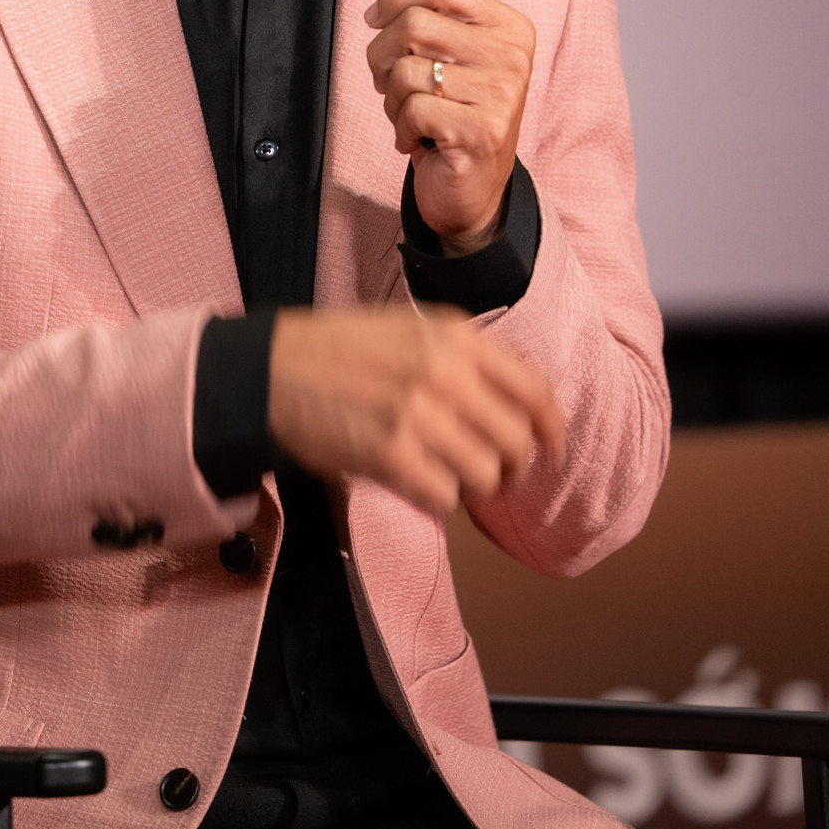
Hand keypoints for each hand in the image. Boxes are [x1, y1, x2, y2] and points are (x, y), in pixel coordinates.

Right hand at [268, 305, 563, 518]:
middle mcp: (447, 373)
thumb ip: (465, 356)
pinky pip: (443, 498)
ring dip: (470, 485)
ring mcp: (420, 415)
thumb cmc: (342, 349)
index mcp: (458, 337)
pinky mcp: (392, 455)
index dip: (553, 429)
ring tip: (445, 475)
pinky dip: (436, 500)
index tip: (551, 450)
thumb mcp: (413, 328)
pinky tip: (417, 484)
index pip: (536, 391)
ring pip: (484, 476)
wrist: (275, 368)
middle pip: (517, 442)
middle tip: (493, 475)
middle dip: (511, 468)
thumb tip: (514, 406)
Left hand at [366, 0, 534, 250]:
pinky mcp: (482, 132)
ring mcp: (501, 95)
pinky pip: (412, 109)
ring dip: (391, 98)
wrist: (475, 188)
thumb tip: (381, 9)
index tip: (375, 17)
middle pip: (415, 23)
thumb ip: (433, 24)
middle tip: (386, 80)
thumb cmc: (456, 114)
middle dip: (381, 53)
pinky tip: (417, 138)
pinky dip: (401, 127)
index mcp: (510, 29)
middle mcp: (512, 57)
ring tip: (409, 114)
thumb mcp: (455, 59)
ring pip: (406, 70)